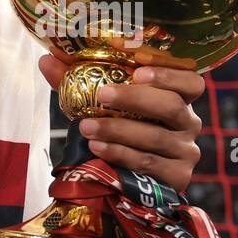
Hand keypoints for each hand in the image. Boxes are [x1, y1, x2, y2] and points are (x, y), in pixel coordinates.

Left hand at [39, 56, 204, 193]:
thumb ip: (75, 80)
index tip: (138, 71)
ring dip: (119, 130)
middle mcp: (188, 124)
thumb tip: (46, 59)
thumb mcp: (98, 104)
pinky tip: (97, 148)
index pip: (191, 82)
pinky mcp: (178, 178)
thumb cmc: (116, 131)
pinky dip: (120, 154)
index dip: (169, 75)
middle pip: (172, 106)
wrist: (121, 179)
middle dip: (135, 98)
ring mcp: (186, 152)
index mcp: (178, 99)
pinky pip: (148, 163)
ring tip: (87, 128)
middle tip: (102, 95)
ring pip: (156, 137)